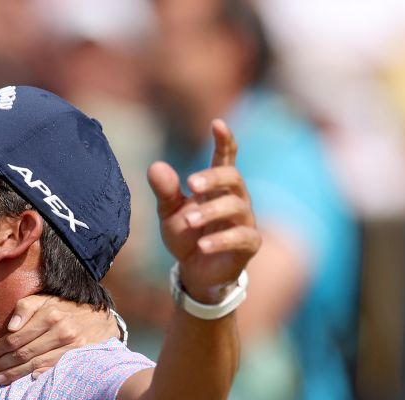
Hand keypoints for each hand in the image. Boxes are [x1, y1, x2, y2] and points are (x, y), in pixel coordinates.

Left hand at [0, 296, 120, 384]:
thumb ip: (25, 308)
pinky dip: (36, 376)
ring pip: (35, 364)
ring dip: (14, 374)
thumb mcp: (46, 300)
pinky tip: (23, 382)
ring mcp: (70, 346)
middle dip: (1, 364)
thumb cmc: (66, 309)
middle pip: (22, 352)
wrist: (101, 320)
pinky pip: (52, 369)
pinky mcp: (77, 358)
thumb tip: (10, 327)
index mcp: (49, 314)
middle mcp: (60, 330)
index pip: (15, 336)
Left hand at [150, 120, 260, 302]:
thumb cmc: (186, 235)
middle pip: (233, 178)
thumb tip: (155, 166)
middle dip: (213, 178)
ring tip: (189, 221)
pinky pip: (241, 237)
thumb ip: (165, 190)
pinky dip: (221, 240)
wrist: (195, 271)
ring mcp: (245, 220)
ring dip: (211, 211)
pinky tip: (202, 246)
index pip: (226, 157)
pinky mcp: (249, 244)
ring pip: (236, 207)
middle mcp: (236, 198)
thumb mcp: (169, 213)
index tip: (217, 124)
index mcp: (218, 187)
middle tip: (191, 184)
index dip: (224, 140)